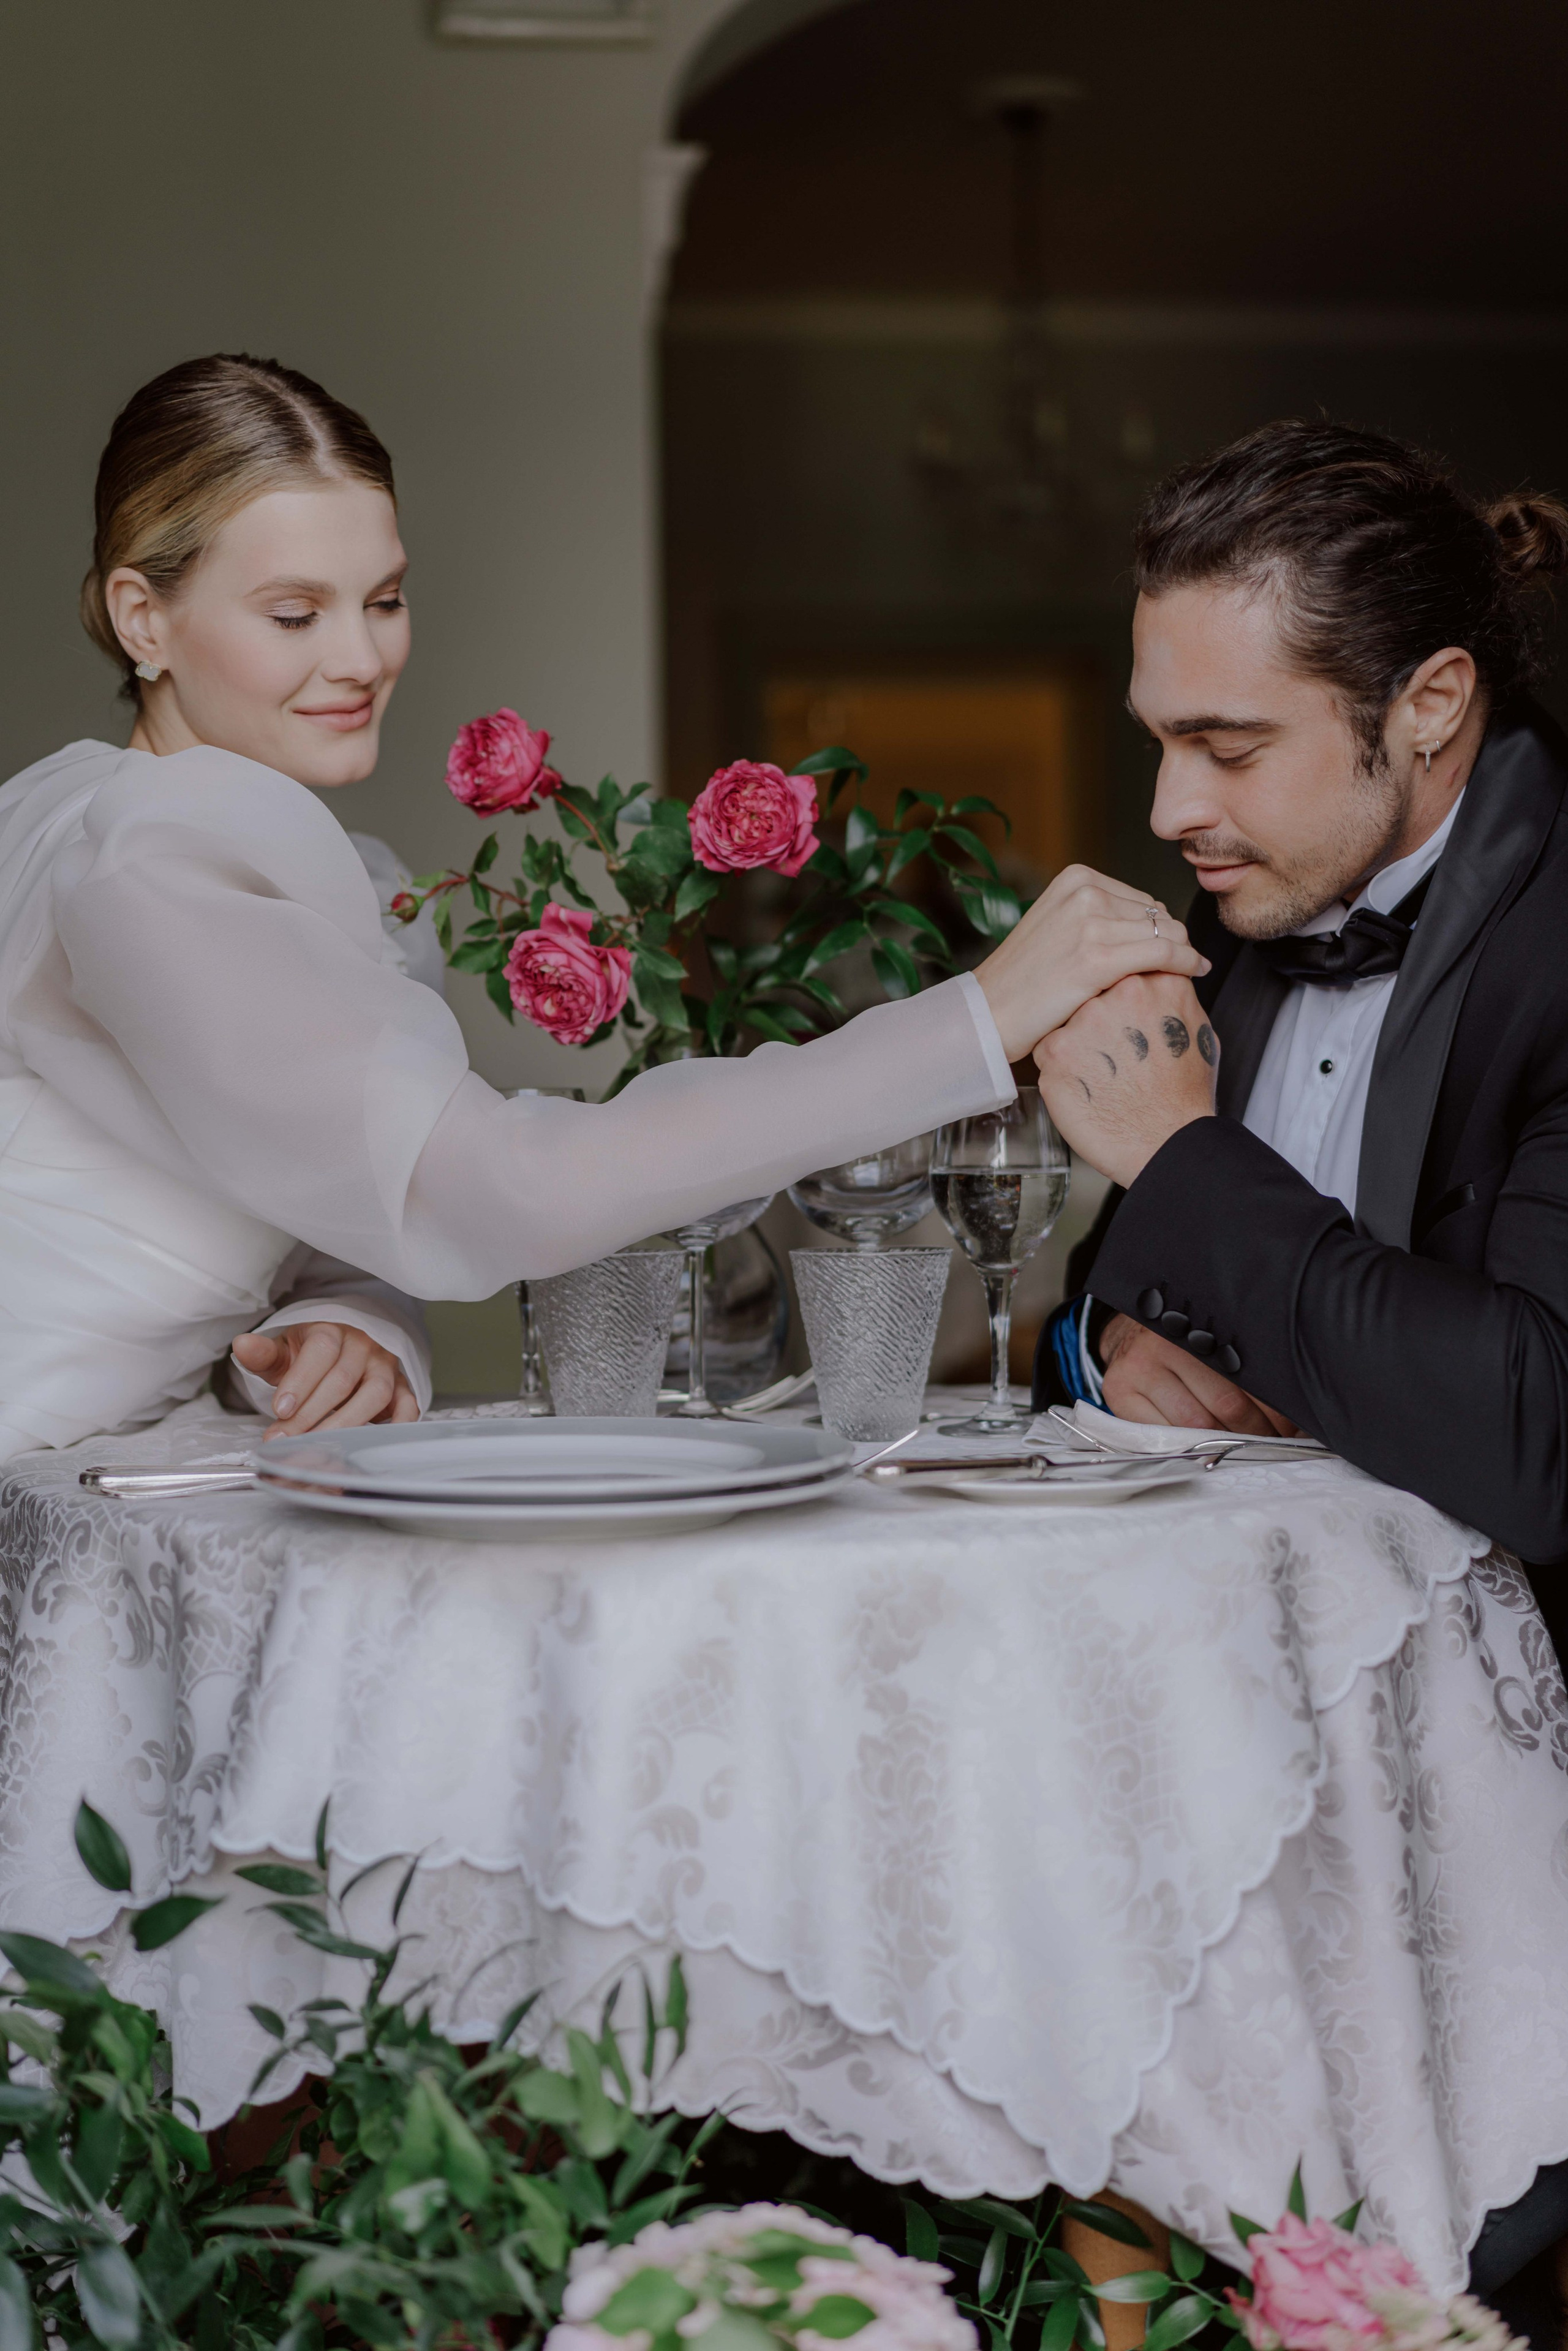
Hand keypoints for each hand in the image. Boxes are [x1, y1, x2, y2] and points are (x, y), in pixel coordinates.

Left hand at [231, 1322, 418, 1437]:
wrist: (346, 1343)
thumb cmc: (311, 1353)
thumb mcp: (285, 1349)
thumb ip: (264, 1353)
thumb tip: (241, 1345)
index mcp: (332, 1329)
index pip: (321, 1352)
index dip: (301, 1382)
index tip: (280, 1410)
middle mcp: (364, 1345)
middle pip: (342, 1379)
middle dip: (311, 1414)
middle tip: (284, 1440)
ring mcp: (386, 1367)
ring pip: (374, 1394)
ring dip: (345, 1424)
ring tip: (317, 1447)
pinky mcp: (402, 1387)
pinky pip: (408, 1405)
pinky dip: (397, 1425)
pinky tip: (371, 1444)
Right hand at [975, 866, 1210, 1061]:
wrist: (989, 1012)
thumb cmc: (1024, 979)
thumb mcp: (1057, 926)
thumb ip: (1097, 915)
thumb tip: (1154, 920)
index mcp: (1075, 878)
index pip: (1143, 900)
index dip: (1160, 930)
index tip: (1170, 952)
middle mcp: (1084, 893)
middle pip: (1159, 916)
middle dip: (1172, 943)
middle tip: (1178, 969)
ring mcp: (1090, 923)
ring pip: (1168, 933)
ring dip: (1182, 956)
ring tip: (1185, 975)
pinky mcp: (1098, 958)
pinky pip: (1165, 955)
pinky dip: (1187, 963)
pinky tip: (1196, 972)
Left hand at [1034, 972, 1218, 1186]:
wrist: (1165, 1143)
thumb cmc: (1183, 1096)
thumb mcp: (1198, 1030)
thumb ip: (1174, 995)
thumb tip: (1165, 977)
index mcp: (1154, 985)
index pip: (1126, 968)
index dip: (1123, 996)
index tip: (1127, 1015)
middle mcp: (1117, 994)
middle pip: (1096, 990)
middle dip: (1101, 1018)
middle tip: (1118, 1051)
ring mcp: (1083, 1021)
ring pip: (1069, 1017)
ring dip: (1079, 1041)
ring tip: (1103, 1072)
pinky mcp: (1055, 1051)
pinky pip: (1048, 1047)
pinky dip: (1061, 1065)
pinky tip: (1084, 1084)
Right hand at [1099, 1314, 1300, 1436]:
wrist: (1131, 1338)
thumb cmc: (1184, 1349)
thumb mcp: (1217, 1345)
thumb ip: (1248, 1371)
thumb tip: (1295, 1415)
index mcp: (1202, 1327)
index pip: (1249, 1378)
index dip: (1274, 1410)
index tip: (1290, 1427)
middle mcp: (1168, 1341)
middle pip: (1226, 1404)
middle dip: (1255, 1431)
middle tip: (1271, 1442)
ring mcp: (1140, 1366)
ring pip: (1196, 1424)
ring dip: (1225, 1444)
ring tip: (1241, 1447)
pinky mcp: (1118, 1391)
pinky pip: (1161, 1435)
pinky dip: (1187, 1448)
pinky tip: (1202, 1448)